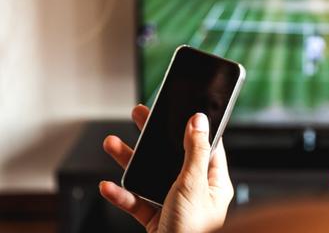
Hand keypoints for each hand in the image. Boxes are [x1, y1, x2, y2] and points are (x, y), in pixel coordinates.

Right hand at [99, 105, 233, 232]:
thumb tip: (199, 120)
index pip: (206, 147)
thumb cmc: (192, 231)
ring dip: (130, 163)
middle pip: (173, 157)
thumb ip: (195, 151)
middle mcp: (196, 193)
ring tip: (112, 145)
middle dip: (153, 139)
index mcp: (214, 183)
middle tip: (140, 116)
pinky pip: (138, 203)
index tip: (180, 111)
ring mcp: (175, 206)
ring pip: (151, 178)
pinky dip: (122, 195)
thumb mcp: (193, 184)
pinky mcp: (158, 220)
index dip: (192, 127)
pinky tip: (109, 186)